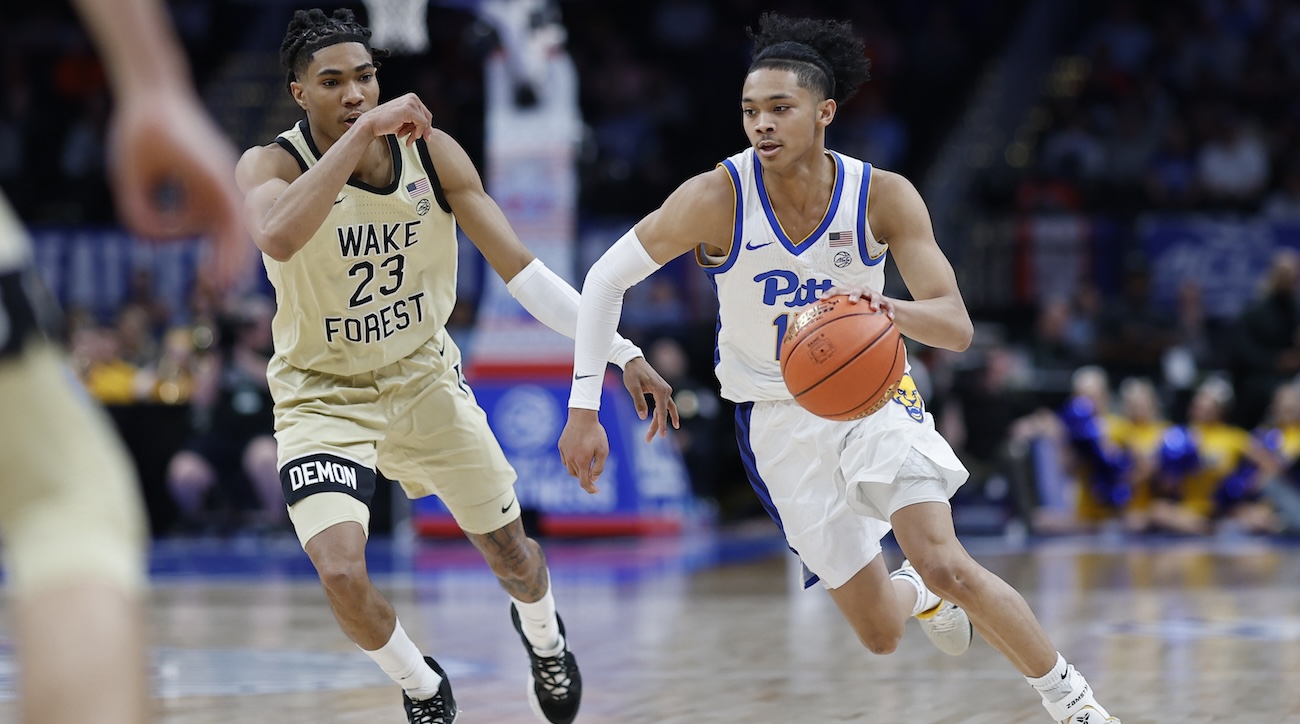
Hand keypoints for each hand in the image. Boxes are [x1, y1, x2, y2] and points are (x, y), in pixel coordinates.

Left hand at [107, 88, 248, 290]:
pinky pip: (205, 210)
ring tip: (193, 267)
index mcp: (209, 177)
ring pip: (215, 222)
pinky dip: (189, 224)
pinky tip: (168, 231)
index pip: (230, 225)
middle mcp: (222, 179)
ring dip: (196, 238)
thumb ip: (137, 213)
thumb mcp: (127, 175)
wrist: (155, 94)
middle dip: (229, 261)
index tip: (220, 282)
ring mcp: (219, 178)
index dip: (228, 256)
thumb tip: (149, 240)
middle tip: (218, 292)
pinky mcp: (209, 178)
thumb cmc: (139, 130)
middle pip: (234, 228)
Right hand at [358, 92, 434, 146]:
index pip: (426, 114)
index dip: (425, 127)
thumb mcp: (404, 121)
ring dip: (417, 133)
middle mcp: (412, 98)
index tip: (421, 137)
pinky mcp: (408, 109)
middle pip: (427, 117)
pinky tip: (407, 136)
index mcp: (411, 98)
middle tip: (413, 139)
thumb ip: (416, 122)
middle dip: (421, 131)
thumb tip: (429, 130)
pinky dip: (417, 132)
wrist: (371, 124)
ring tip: (407, 139)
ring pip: (425, 121)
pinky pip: (422, 123)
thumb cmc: (386, 123)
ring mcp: (411, 102)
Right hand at [558, 409, 608, 493]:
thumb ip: (598, 467)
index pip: (584, 482)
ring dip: (578, 471)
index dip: (590, 489)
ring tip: (586, 464)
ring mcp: (565, 452)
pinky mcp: (561, 446)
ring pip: (570, 469)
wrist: (582, 416)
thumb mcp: (603, 450)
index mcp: (582, 461)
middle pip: (577, 476)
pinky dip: (571, 462)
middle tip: (594, 475)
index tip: (596, 491)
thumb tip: (594, 478)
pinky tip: (578, 456)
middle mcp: (571, 459)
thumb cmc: (595, 433)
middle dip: (585, 477)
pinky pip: (565, 459)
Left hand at [621, 357, 680, 441]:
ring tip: (656, 435)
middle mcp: (666, 390)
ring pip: (665, 410)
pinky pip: (664, 405)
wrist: (634, 361)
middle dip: (657, 426)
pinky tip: (660, 422)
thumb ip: (638, 401)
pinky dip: (662, 414)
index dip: (661, 424)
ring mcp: (665, 390)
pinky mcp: (662, 390)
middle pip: (664, 412)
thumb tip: (643, 417)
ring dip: (660, 422)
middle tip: (648, 439)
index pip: (662, 411)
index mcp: (661, 390)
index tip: (662, 435)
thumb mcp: (633, 387)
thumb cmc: (632, 373)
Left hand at [818, 285, 894, 317]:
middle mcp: (861, 292)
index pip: (837, 290)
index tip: (822, 299)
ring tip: (874, 308)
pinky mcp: (886, 302)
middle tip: (852, 301)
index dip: (829, 293)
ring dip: (875, 302)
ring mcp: (874, 296)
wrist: (879, 305)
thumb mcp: (845, 313)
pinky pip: (889, 306)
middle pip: (856, 289)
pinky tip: (890, 319)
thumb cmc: (857, 310)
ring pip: (875, 296)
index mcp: (848, 292)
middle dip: (854, 294)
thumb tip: (814, 332)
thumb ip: (832, 320)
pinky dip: (890, 312)